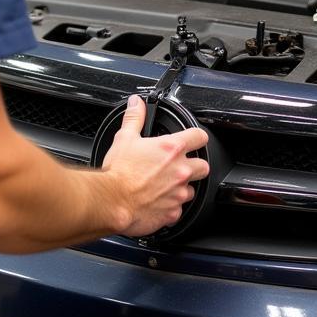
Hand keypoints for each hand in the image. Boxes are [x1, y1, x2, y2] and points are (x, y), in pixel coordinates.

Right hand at [102, 95, 209, 236]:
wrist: (112, 201)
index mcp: (172, 149)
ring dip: (181, 188)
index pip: (199, 136)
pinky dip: (170, 207)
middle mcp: (180, 171)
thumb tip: (137, 103)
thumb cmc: (119, 171)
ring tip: (164, 186)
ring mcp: (179, 194)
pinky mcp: (173, 213)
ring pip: (192, 190)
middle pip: (203, 166)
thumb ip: (135, 118)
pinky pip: (178, 210)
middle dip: (194, 165)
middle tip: (178, 166)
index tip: (192, 139)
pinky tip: (157, 202)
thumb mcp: (125, 138)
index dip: (196, 136)